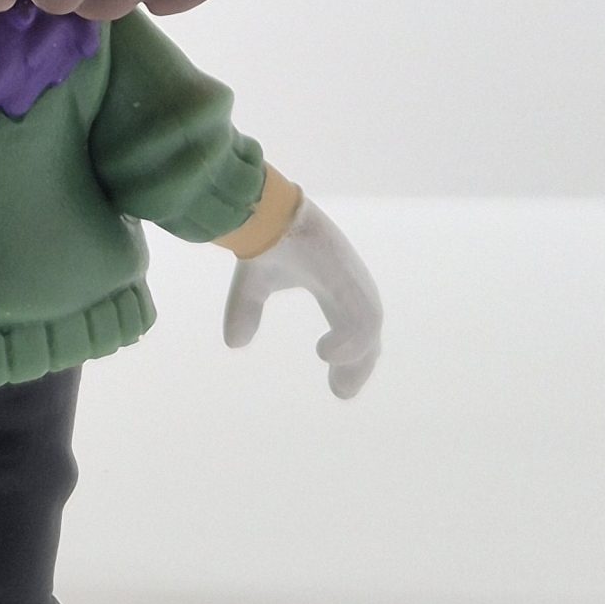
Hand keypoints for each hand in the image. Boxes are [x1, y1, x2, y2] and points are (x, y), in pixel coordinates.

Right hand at [222, 195, 382, 397]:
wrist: (265, 211)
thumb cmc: (264, 239)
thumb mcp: (253, 286)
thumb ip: (246, 311)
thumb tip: (235, 342)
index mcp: (333, 285)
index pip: (352, 326)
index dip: (349, 356)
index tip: (337, 386)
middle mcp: (348, 283)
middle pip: (368, 331)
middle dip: (360, 363)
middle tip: (341, 391)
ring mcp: (351, 279)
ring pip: (369, 327)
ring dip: (358, 358)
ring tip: (340, 384)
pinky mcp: (348, 277)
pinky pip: (363, 317)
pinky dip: (351, 341)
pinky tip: (328, 355)